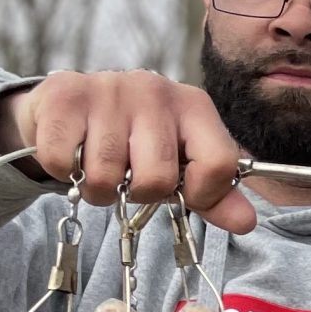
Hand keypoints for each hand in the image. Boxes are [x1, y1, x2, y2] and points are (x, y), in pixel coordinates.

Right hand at [0, 70, 254, 233]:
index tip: (183, 193)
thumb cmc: (135, 141)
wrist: (72, 104)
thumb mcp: (181, 163)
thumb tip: (246, 222)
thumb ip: (215, 193)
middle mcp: (156, 90)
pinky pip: (64, 162)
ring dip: (97, 187)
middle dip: (139, 194)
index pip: (219, 164)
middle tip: (129, 179)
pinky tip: (73, 151)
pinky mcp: (65, 95)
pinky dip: (64, 171)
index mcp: (195, 106)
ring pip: (106, 175)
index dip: (202, 194)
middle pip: (157, 179)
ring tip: (98, 166)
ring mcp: (109, 89)